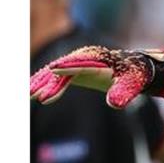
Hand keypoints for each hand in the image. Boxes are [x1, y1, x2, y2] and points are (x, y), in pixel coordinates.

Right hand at [30, 46, 163, 108]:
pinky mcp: (73, 69)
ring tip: (28, 95)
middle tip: (35, 95)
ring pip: (56, 73)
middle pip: (63, 69)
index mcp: (99, 60)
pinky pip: (56, 77)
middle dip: (49, 81)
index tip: (53, 71)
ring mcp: (77, 62)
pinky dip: (44, 84)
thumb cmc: (134, 76)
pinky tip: (31, 93)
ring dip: (42, 83)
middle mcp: (85, 58)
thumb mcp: (132, 84)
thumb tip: (114, 104)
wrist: (132, 68)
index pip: (81, 64)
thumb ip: (123, 93)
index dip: (68, 67)